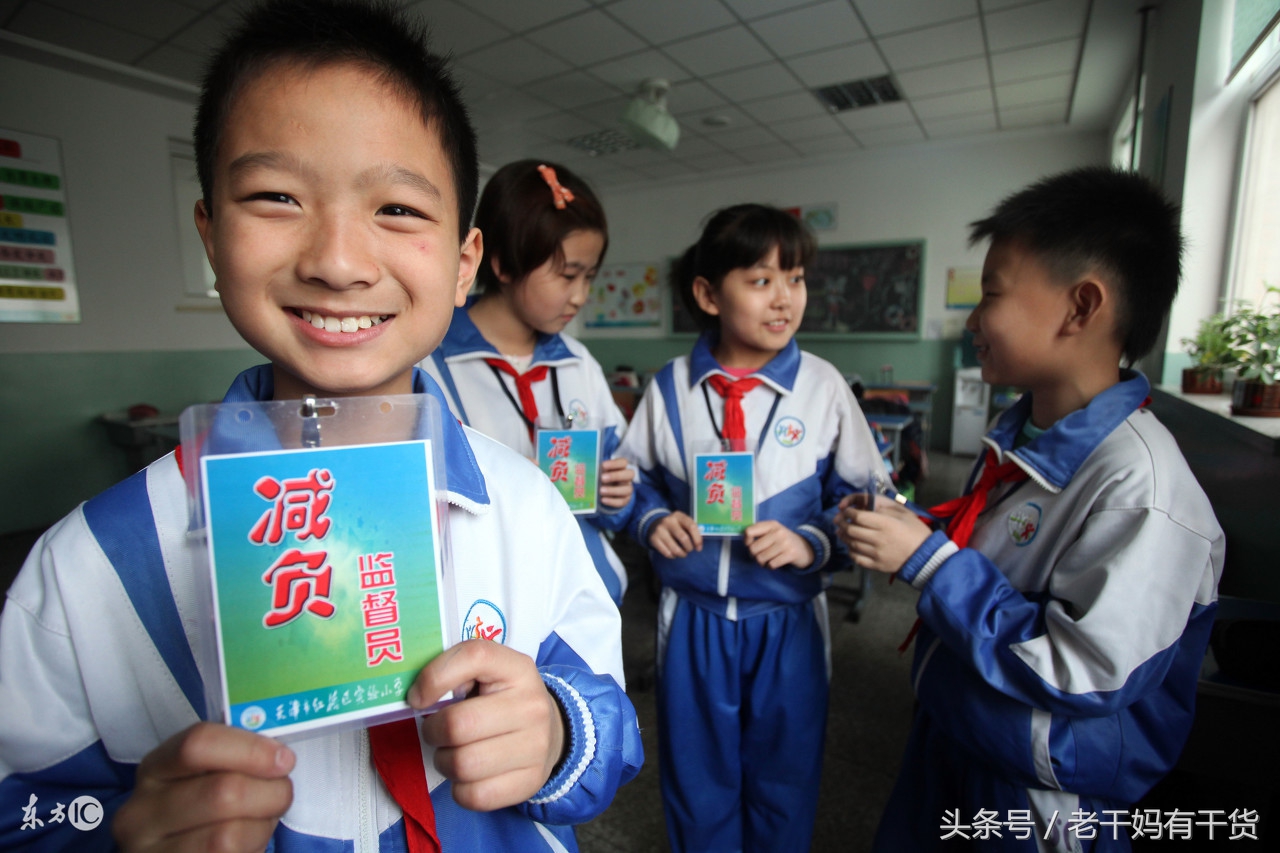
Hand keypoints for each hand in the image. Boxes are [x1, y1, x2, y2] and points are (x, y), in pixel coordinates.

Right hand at [113, 722, 294, 852]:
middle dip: (270, 793)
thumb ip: (234, 760)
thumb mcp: (205, 776)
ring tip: (263, 823)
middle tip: (281, 794)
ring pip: (228, 837)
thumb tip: (279, 756)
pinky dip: (251, 851)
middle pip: (223, 792)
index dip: (250, 749)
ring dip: (262, 828)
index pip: (199, 744)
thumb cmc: (201, 809)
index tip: (283, 759)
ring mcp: (152, 852)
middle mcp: (143, 812)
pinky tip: (247, 845)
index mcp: (155, 769)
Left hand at [409, 640, 563, 811]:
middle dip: (433, 731)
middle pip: (458, 725)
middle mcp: (532, 705)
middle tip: (436, 731)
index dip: (434, 678)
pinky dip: (460, 789)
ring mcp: (536, 746)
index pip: (473, 657)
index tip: (418, 697)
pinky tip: (468, 775)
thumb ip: (454, 670)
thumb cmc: (502, 699)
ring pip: (463, 765)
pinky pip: (474, 796)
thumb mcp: (486, 672)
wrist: (549, 731)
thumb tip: (417, 697)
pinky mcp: (531, 781)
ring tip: (452, 753)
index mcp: (517, 668)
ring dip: (444, 762)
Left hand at [598, 457, 633, 508]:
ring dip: (613, 490)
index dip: (614, 463)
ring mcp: (627, 489)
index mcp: (621, 468)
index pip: (623, 462)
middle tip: (602, 478)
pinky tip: (603, 500)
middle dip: (616, 476)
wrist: (606, 493)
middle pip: (630, 474)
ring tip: (601, 490)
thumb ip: (596, 471)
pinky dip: (612, 501)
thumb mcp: (600, 473)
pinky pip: (621, 501)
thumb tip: (587, 471)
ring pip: (627, 489)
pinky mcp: (625, 500)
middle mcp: (627, 478)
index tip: (603, 465)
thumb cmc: (602, 479)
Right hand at [648, 511, 702, 557]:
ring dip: (681, 554)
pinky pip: (666, 553)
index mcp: (678, 515)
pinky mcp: (654, 539)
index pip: (691, 526)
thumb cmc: (675, 526)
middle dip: (689, 548)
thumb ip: (691, 530)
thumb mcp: (682, 522)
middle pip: (683, 538)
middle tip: (689, 550)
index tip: (699, 548)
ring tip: (683, 554)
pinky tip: (674, 554)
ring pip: (674, 548)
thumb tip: (699, 544)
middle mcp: (668, 521)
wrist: (655, 525)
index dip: (697, 539)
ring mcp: (660, 530)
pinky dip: (672, 556)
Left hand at [743, 520, 814, 569]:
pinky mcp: (790, 554)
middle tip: (760, 555)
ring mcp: (785, 543)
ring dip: (762, 562)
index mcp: (771, 524)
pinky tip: (775, 563)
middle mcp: (778, 532)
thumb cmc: (783, 541)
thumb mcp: (773, 532)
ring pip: (761, 558)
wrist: (806, 548)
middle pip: (753, 548)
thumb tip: (745, 542)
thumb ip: (759, 533)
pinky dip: (770, 566)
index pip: (749, 531)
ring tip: (768, 560)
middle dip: (754, 555)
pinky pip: (771, 564)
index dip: (746, 541)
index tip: (750, 544)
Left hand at [835, 494, 931, 573]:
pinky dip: (851, 551)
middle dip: (842, 523)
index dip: (848, 512)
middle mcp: (878, 539)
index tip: (846, 510)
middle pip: (851, 530)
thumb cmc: (915, 531)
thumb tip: (865, 505)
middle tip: (838, 520)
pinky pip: (857, 559)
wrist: (926, 555)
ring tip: (841, 531)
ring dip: (843, 536)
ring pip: (852, 544)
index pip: (858, 517)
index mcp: (885, 524)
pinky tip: (850, 546)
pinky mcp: (877, 566)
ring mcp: (876, 554)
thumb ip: (883, 507)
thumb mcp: (903, 512)